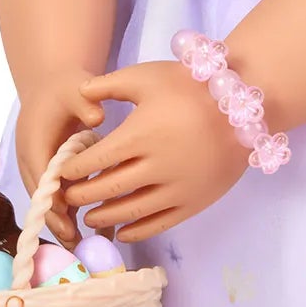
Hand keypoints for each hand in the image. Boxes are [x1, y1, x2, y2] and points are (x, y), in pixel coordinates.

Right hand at [15, 68, 105, 249]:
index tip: (66, 214)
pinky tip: (89, 232)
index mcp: (34, 141)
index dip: (51, 196)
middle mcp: (31, 160)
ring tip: (81, 245)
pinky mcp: (49, 175)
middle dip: (56, 218)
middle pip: (40, 195)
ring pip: (48, 202)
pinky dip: (69, 214)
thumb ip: (85, 102)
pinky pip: (57, 198)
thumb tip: (97, 117)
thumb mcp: (75, 88)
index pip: (40, 174)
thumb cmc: (65, 89)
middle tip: (74, 240)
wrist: (52, 88)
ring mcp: (38, 169)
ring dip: (62, 222)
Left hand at [59, 59, 251, 241]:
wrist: (244, 105)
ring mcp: (177, 188)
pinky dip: (137, 231)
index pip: (94, 160)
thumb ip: (109, 85)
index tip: (61, 172)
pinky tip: (122, 231)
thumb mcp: (147, 75)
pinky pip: (160, 223)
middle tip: (67, 197)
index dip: (73, 169)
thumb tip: (79, 93)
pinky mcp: (194, 202)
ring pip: (130, 211)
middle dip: (82, 195)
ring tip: (89, 217)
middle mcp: (156, 166)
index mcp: (140, 134)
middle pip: (107, 189)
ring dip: (104, 217)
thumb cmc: (191, 86)